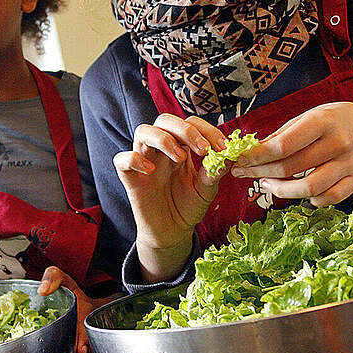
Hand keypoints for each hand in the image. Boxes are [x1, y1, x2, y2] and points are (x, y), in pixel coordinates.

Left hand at [38, 266, 110, 352]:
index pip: (87, 329)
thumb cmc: (76, 295)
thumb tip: (42, 290)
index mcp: (87, 315)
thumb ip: (53, 276)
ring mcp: (96, 350)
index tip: (80, 351)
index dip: (85, 339)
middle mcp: (93, 334)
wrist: (99, 307)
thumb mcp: (66, 280)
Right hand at [113, 114, 226, 281]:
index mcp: (181, 146)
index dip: (207, 130)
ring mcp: (144, 160)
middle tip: (203, 149)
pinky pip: (121, 159)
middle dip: (186, 130)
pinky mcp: (130, 178)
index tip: (223, 147)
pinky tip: (150, 170)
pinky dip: (134, 159)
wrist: (172, 232)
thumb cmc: (188, 206)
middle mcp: (161, 149)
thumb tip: (230, 155)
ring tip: (180, 159)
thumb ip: (215, 171)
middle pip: (165, 120)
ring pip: (143, 131)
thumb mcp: (207, 189)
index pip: (190, 123)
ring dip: (163, 139)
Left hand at [230, 102, 352, 205]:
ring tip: (268, 183)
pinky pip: (329, 198)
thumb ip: (283, 134)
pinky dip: (311, 199)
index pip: (283, 145)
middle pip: (292, 168)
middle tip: (245, 173)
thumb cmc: (335, 121)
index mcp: (323, 122)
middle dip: (261, 172)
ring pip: (310, 189)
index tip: (240, 160)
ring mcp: (349, 165)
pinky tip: (299, 191)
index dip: (258, 156)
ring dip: (282, 190)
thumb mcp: (309, 116)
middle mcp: (338, 143)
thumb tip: (253, 152)